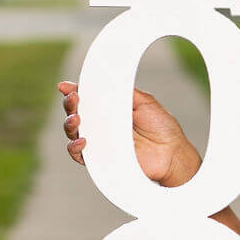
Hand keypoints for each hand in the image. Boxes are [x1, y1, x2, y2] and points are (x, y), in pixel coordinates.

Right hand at [57, 80, 201, 186]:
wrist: (173, 152)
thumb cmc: (161, 127)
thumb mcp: (143, 101)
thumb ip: (123, 91)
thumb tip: (102, 79)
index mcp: (109, 109)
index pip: (86, 99)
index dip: (73, 92)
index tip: (66, 86)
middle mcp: (101, 125)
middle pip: (74, 114)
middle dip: (69, 105)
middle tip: (74, 99)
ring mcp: (100, 142)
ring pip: (73, 134)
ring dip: (69, 125)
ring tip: (77, 119)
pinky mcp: (101, 159)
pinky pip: (80, 156)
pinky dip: (75, 148)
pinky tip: (83, 141)